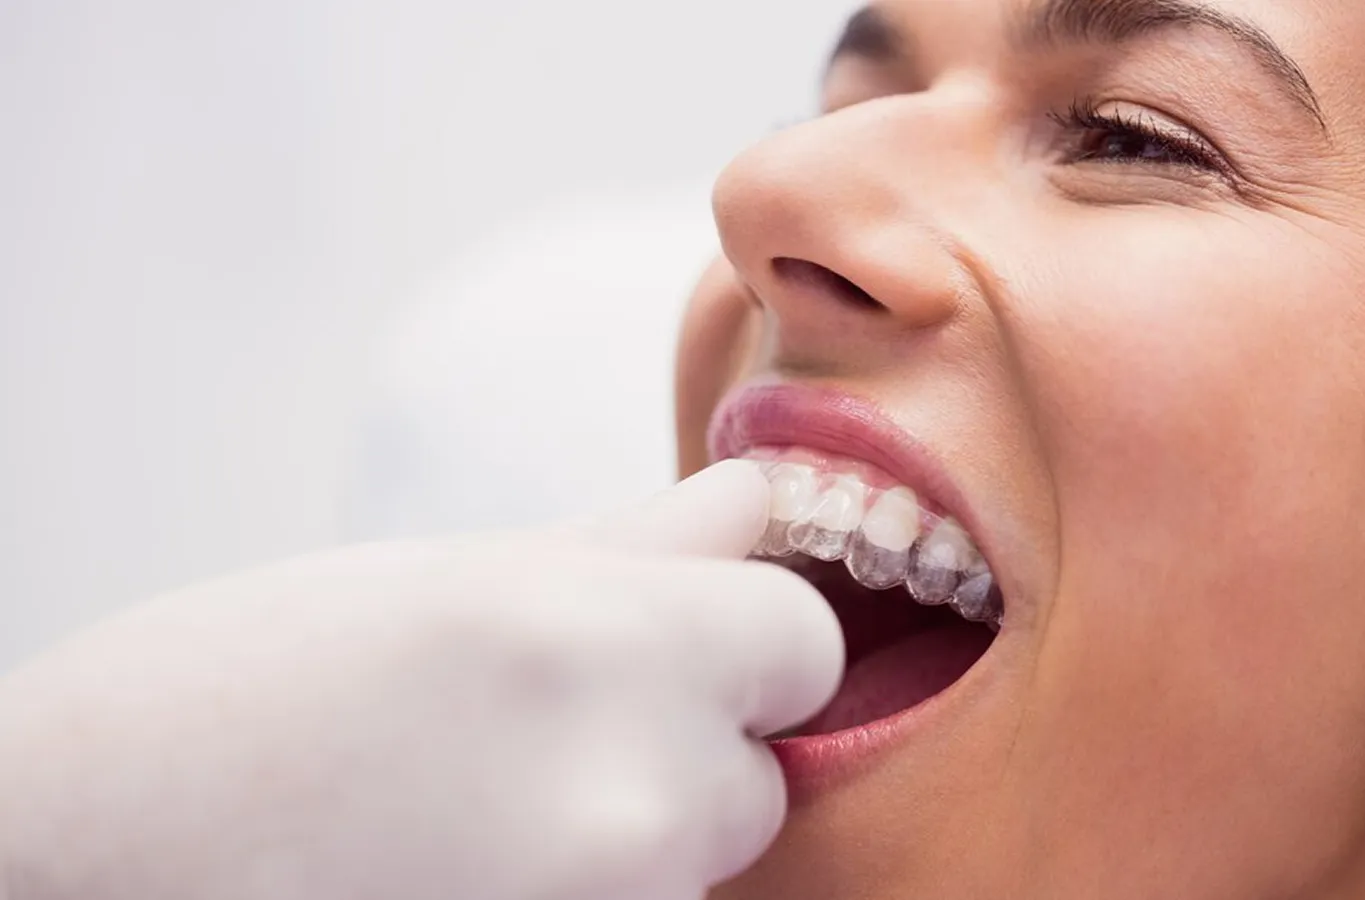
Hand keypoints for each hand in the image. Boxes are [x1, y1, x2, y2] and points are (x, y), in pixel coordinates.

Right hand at [0, 461, 841, 899]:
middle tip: (537, 736)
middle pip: (759, 771)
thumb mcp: (431, 584)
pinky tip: (466, 872)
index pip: (803, 640)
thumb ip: (630, 547)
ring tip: (472, 813)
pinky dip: (583, 895)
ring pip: (694, 861)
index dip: (745, 637)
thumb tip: (755, 507)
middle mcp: (628, 793)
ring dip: (629, 835)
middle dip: (687, 748)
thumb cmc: (225, 705)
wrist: (62, 874)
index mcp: (597, 642)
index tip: (678, 640)